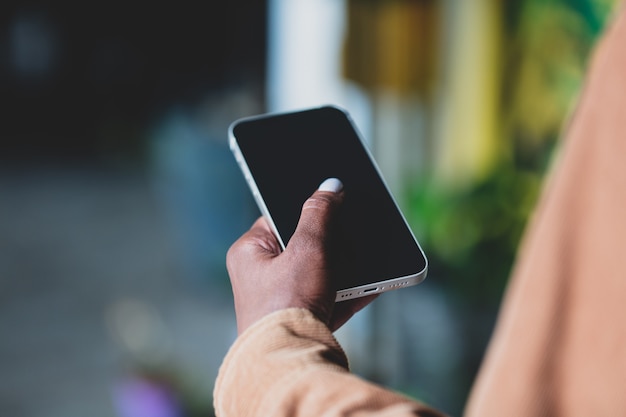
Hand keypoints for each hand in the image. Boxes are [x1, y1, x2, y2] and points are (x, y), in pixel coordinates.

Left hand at [226, 178, 376, 334]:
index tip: (331, 200)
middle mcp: (260, 278)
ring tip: (368, 256)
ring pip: (318, 275)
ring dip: (343, 270)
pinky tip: (373, 285)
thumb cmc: (289, 303)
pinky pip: (328, 300)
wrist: (292, 363)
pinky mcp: (300, 324)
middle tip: (352, 230)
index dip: (306, 209)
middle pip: (301, 248)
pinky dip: (348, 294)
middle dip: (330, 243)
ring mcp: (280, 303)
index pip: (278, 219)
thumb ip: (320, 213)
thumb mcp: (308, 248)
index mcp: (249, 254)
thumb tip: (330, 186)